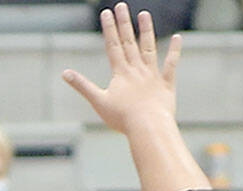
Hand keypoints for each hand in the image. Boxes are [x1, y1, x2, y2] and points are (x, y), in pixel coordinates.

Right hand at [62, 3, 181, 134]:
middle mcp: (137, 69)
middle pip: (129, 42)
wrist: (149, 127)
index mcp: (121, 73)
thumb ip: (82, 86)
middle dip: (124, 23)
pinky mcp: (166, 84)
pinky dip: (175, 51)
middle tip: (121, 6)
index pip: (113, 46)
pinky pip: (171, 64)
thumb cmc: (123, 118)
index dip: (109, 29)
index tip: (106, 13)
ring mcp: (153, 75)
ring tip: (144, 14)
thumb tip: (65, 73)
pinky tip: (178, 38)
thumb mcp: (98, 102)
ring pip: (149, 48)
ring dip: (147, 30)